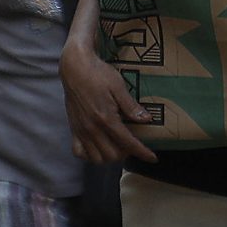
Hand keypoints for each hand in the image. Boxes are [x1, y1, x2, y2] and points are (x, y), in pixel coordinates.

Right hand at [61, 36, 158, 164]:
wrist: (74, 68)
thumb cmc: (98, 74)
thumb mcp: (118, 87)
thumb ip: (131, 106)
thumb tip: (147, 119)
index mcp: (106, 118)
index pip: (128, 143)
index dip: (142, 153)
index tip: (152, 158)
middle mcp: (92, 128)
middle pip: (112, 155)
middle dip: (126, 154)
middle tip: (132, 143)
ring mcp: (81, 130)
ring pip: (96, 158)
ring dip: (109, 156)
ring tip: (117, 146)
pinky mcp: (73, 128)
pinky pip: (79, 152)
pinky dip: (89, 155)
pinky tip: (98, 146)